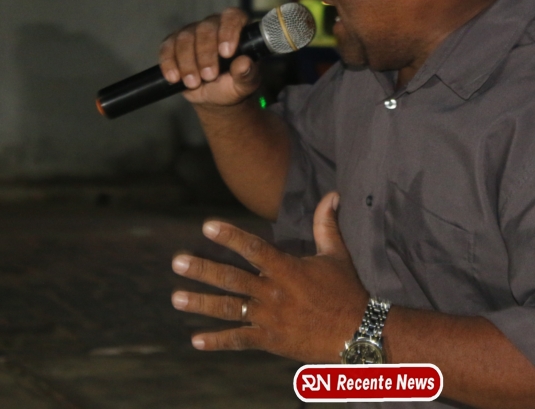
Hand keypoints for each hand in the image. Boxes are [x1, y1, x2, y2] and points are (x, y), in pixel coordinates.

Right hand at [159, 8, 259, 107]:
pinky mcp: (173, 43)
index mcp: (236, 28)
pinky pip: (167, 47)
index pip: (232, 17)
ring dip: (188, 62)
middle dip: (206, 55)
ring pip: (185, 38)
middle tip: (209, 76)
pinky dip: (169, 63)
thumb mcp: (246, 83)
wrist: (216, 95)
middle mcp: (213, 25)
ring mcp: (192, 32)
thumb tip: (244, 63)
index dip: (228, 31)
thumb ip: (248, 74)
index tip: (226, 53)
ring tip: (193, 83)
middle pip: (206, 30)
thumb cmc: (234, 83)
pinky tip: (174, 78)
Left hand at [170, 192, 368, 361]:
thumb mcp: (336, 254)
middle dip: (202, 269)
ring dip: (201, 303)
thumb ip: (326, 224)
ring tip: (176, 297)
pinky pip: (239, 340)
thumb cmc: (347, 290)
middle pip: (232, 279)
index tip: (207, 226)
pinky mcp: (271, 340)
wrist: (358, 332)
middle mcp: (274, 293)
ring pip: (229, 309)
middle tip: (176, 261)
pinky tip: (196, 341)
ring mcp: (270, 318)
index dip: (230, 236)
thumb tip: (332, 194)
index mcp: (288, 269)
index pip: (254, 248)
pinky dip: (217, 341)